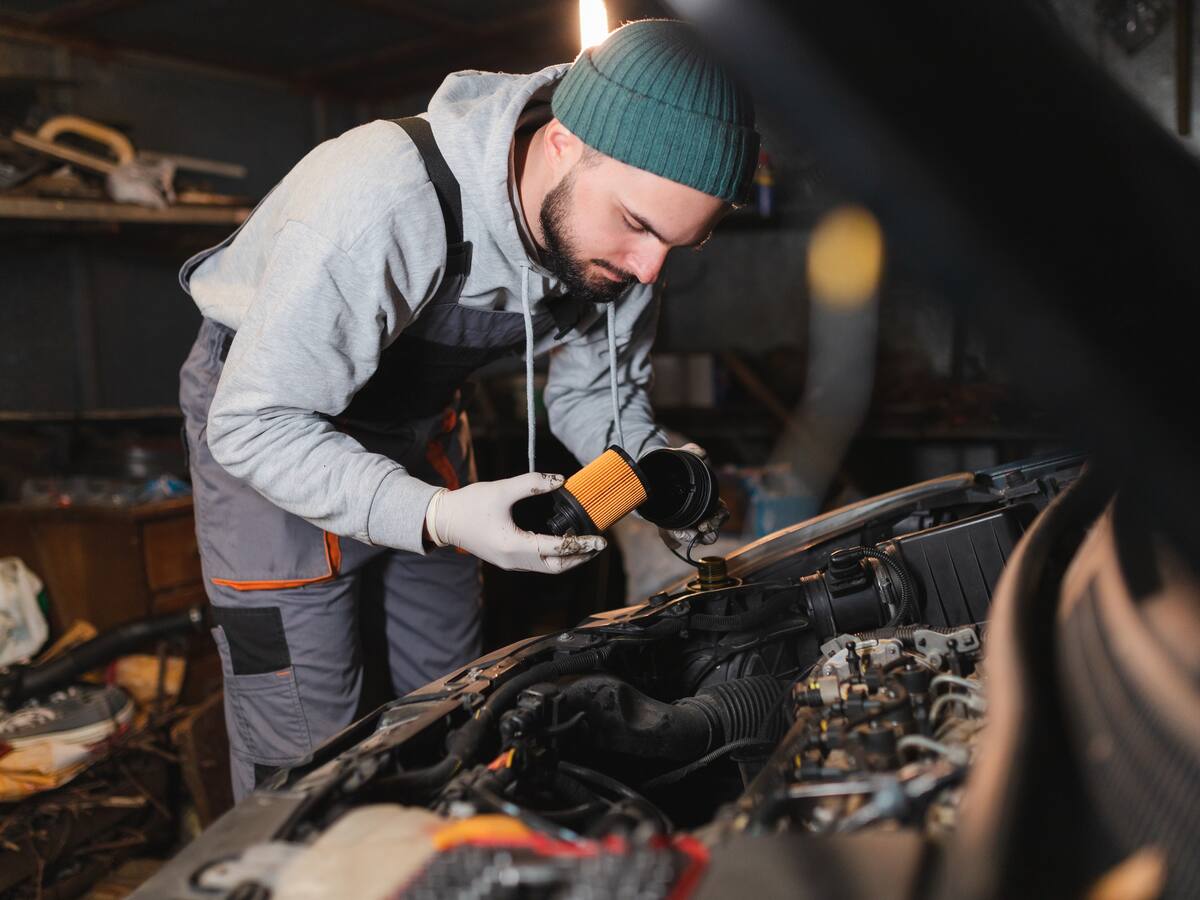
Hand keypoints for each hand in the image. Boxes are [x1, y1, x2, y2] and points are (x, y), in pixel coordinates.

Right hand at [425, 472, 605, 573]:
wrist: (443, 520)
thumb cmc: (469, 504)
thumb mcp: (501, 489)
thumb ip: (531, 483)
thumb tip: (560, 480)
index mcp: (514, 545)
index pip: (558, 549)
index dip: (581, 544)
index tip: (600, 540)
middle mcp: (514, 560)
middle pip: (557, 566)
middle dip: (580, 557)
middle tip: (598, 545)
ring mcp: (511, 563)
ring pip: (548, 567)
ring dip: (569, 558)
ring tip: (586, 545)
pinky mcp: (508, 560)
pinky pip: (538, 564)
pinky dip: (555, 556)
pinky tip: (564, 543)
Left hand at [654, 443, 729, 550]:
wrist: (652, 470)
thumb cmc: (675, 463)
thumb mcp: (684, 455)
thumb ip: (694, 452)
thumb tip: (702, 454)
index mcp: (710, 500)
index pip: (721, 514)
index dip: (716, 521)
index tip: (704, 526)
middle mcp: (701, 514)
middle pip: (709, 534)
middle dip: (701, 537)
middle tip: (690, 533)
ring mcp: (685, 522)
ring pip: (691, 538)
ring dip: (684, 538)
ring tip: (675, 533)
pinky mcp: (669, 525)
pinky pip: (672, 537)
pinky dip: (670, 537)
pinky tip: (666, 530)